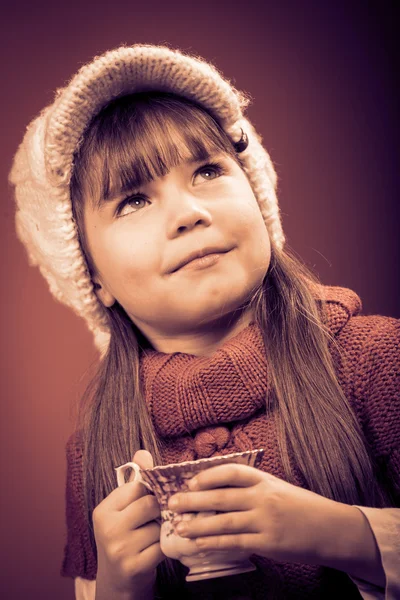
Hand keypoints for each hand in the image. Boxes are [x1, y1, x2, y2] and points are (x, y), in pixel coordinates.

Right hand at [93, 450, 164, 597]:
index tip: (153, 498)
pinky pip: (162, 546)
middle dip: (158, 510)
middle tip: (157, 518)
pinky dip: (166, 546)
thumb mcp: (123, 510)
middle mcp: (108, 528)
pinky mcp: (134, 566)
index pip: (137, 487)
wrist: (117, 582)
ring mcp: (120, 549)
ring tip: (155, 535)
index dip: (150, 491)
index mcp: (103, 511)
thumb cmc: (123, 539)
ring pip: (158, 525)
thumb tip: (142, 452)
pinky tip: (158, 548)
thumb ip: (134, 482)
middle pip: (149, 503)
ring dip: (163, 530)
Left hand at [167, 463, 347, 564]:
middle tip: (172, 502)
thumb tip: (220, 489)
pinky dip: (215, 543)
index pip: (232, 472)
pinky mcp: (268, 543)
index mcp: (265, 480)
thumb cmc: (302, 507)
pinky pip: (235, 542)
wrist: (331, 529)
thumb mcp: (278, 488)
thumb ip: (253, 487)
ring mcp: (266, 521)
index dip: (208, 475)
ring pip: (224, 522)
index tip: (190, 481)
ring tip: (179, 527)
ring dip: (198, 525)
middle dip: (193, 500)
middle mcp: (263, 497)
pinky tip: (200, 544)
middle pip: (221, 497)